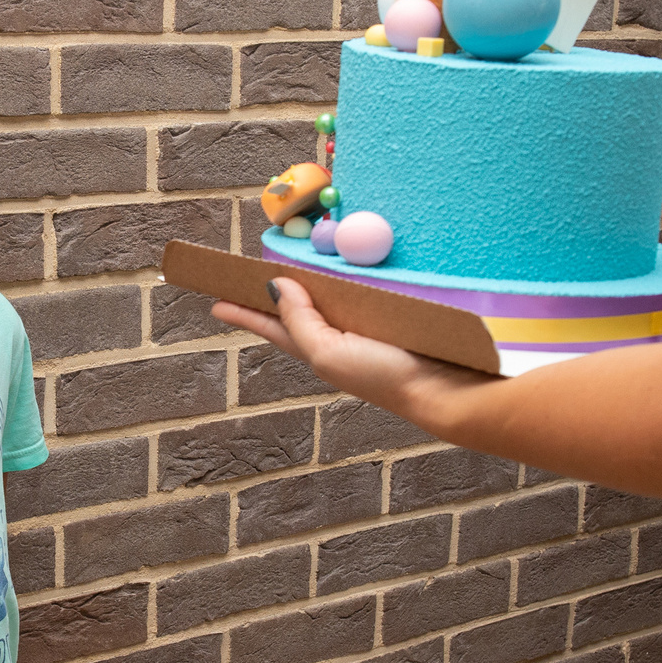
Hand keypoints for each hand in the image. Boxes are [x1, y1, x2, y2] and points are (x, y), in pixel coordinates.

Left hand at [214, 279, 486, 411]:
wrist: (447, 390)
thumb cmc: (386, 377)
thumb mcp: (329, 353)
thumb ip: (300, 322)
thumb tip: (277, 286)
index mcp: (319, 352)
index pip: (273, 328)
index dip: (244, 314)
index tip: (215, 301)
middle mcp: (339, 342)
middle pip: (297, 313)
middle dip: (272, 298)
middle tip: (246, 279)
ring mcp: (367, 330)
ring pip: (329, 303)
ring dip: (309, 288)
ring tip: (287, 272)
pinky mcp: (394, 320)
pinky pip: (363, 297)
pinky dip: (349, 286)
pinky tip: (349, 276)